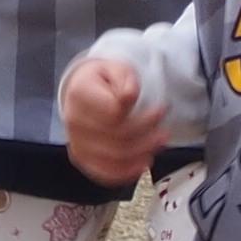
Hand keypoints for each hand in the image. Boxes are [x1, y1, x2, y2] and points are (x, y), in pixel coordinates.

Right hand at [61, 53, 159, 188]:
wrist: (83, 90)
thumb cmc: (104, 79)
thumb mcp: (117, 67)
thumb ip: (125, 78)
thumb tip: (129, 96)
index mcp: (80, 94)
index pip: (114, 114)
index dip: (143, 115)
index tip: (162, 108)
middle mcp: (74, 120)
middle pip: (117, 138)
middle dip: (148, 136)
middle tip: (166, 131)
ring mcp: (76, 141)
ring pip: (113, 157)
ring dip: (142, 154)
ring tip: (158, 145)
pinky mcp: (81, 157)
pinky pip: (103, 172)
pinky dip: (126, 173)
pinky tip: (142, 165)